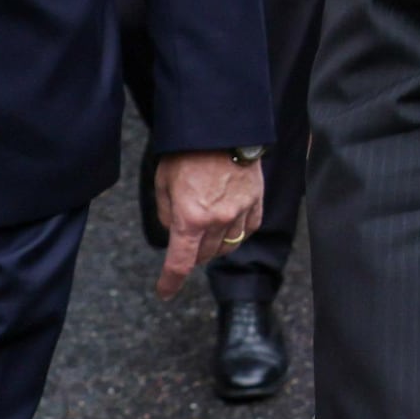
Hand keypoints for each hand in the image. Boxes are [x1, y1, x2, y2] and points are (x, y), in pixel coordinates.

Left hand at [149, 150, 264, 294]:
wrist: (220, 126)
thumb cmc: (187, 151)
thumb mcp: (163, 182)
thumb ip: (167, 212)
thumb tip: (175, 229)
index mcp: (190, 218)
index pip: (180, 263)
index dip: (170, 281)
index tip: (165, 292)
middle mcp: (218, 221)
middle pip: (204, 256)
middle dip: (191, 255)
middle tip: (185, 244)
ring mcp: (240, 212)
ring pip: (228, 246)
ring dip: (214, 246)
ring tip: (206, 233)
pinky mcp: (256, 201)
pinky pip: (249, 229)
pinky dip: (238, 233)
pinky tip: (230, 226)